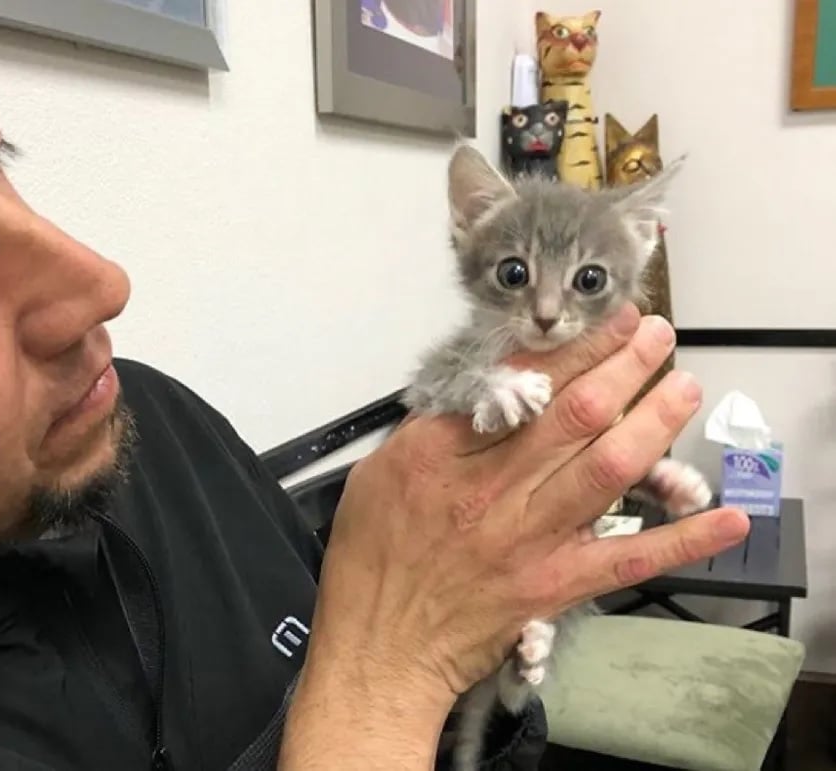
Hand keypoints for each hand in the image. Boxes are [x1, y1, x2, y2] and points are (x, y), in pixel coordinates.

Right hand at [280, 303, 749, 768]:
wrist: (378, 648)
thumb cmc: (371, 562)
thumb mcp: (376, 474)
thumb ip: (430, 432)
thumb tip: (479, 395)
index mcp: (440, 453)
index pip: (518, 384)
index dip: (576, 346)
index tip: (611, 323)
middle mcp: (490, 488)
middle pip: (575, 414)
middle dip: (625, 366)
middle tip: (658, 336)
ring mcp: (528, 538)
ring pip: (607, 469)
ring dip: (655, 423)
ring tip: (685, 387)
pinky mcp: (554, 585)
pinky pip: (627, 559)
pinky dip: (681, 539)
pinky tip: (724, 518)